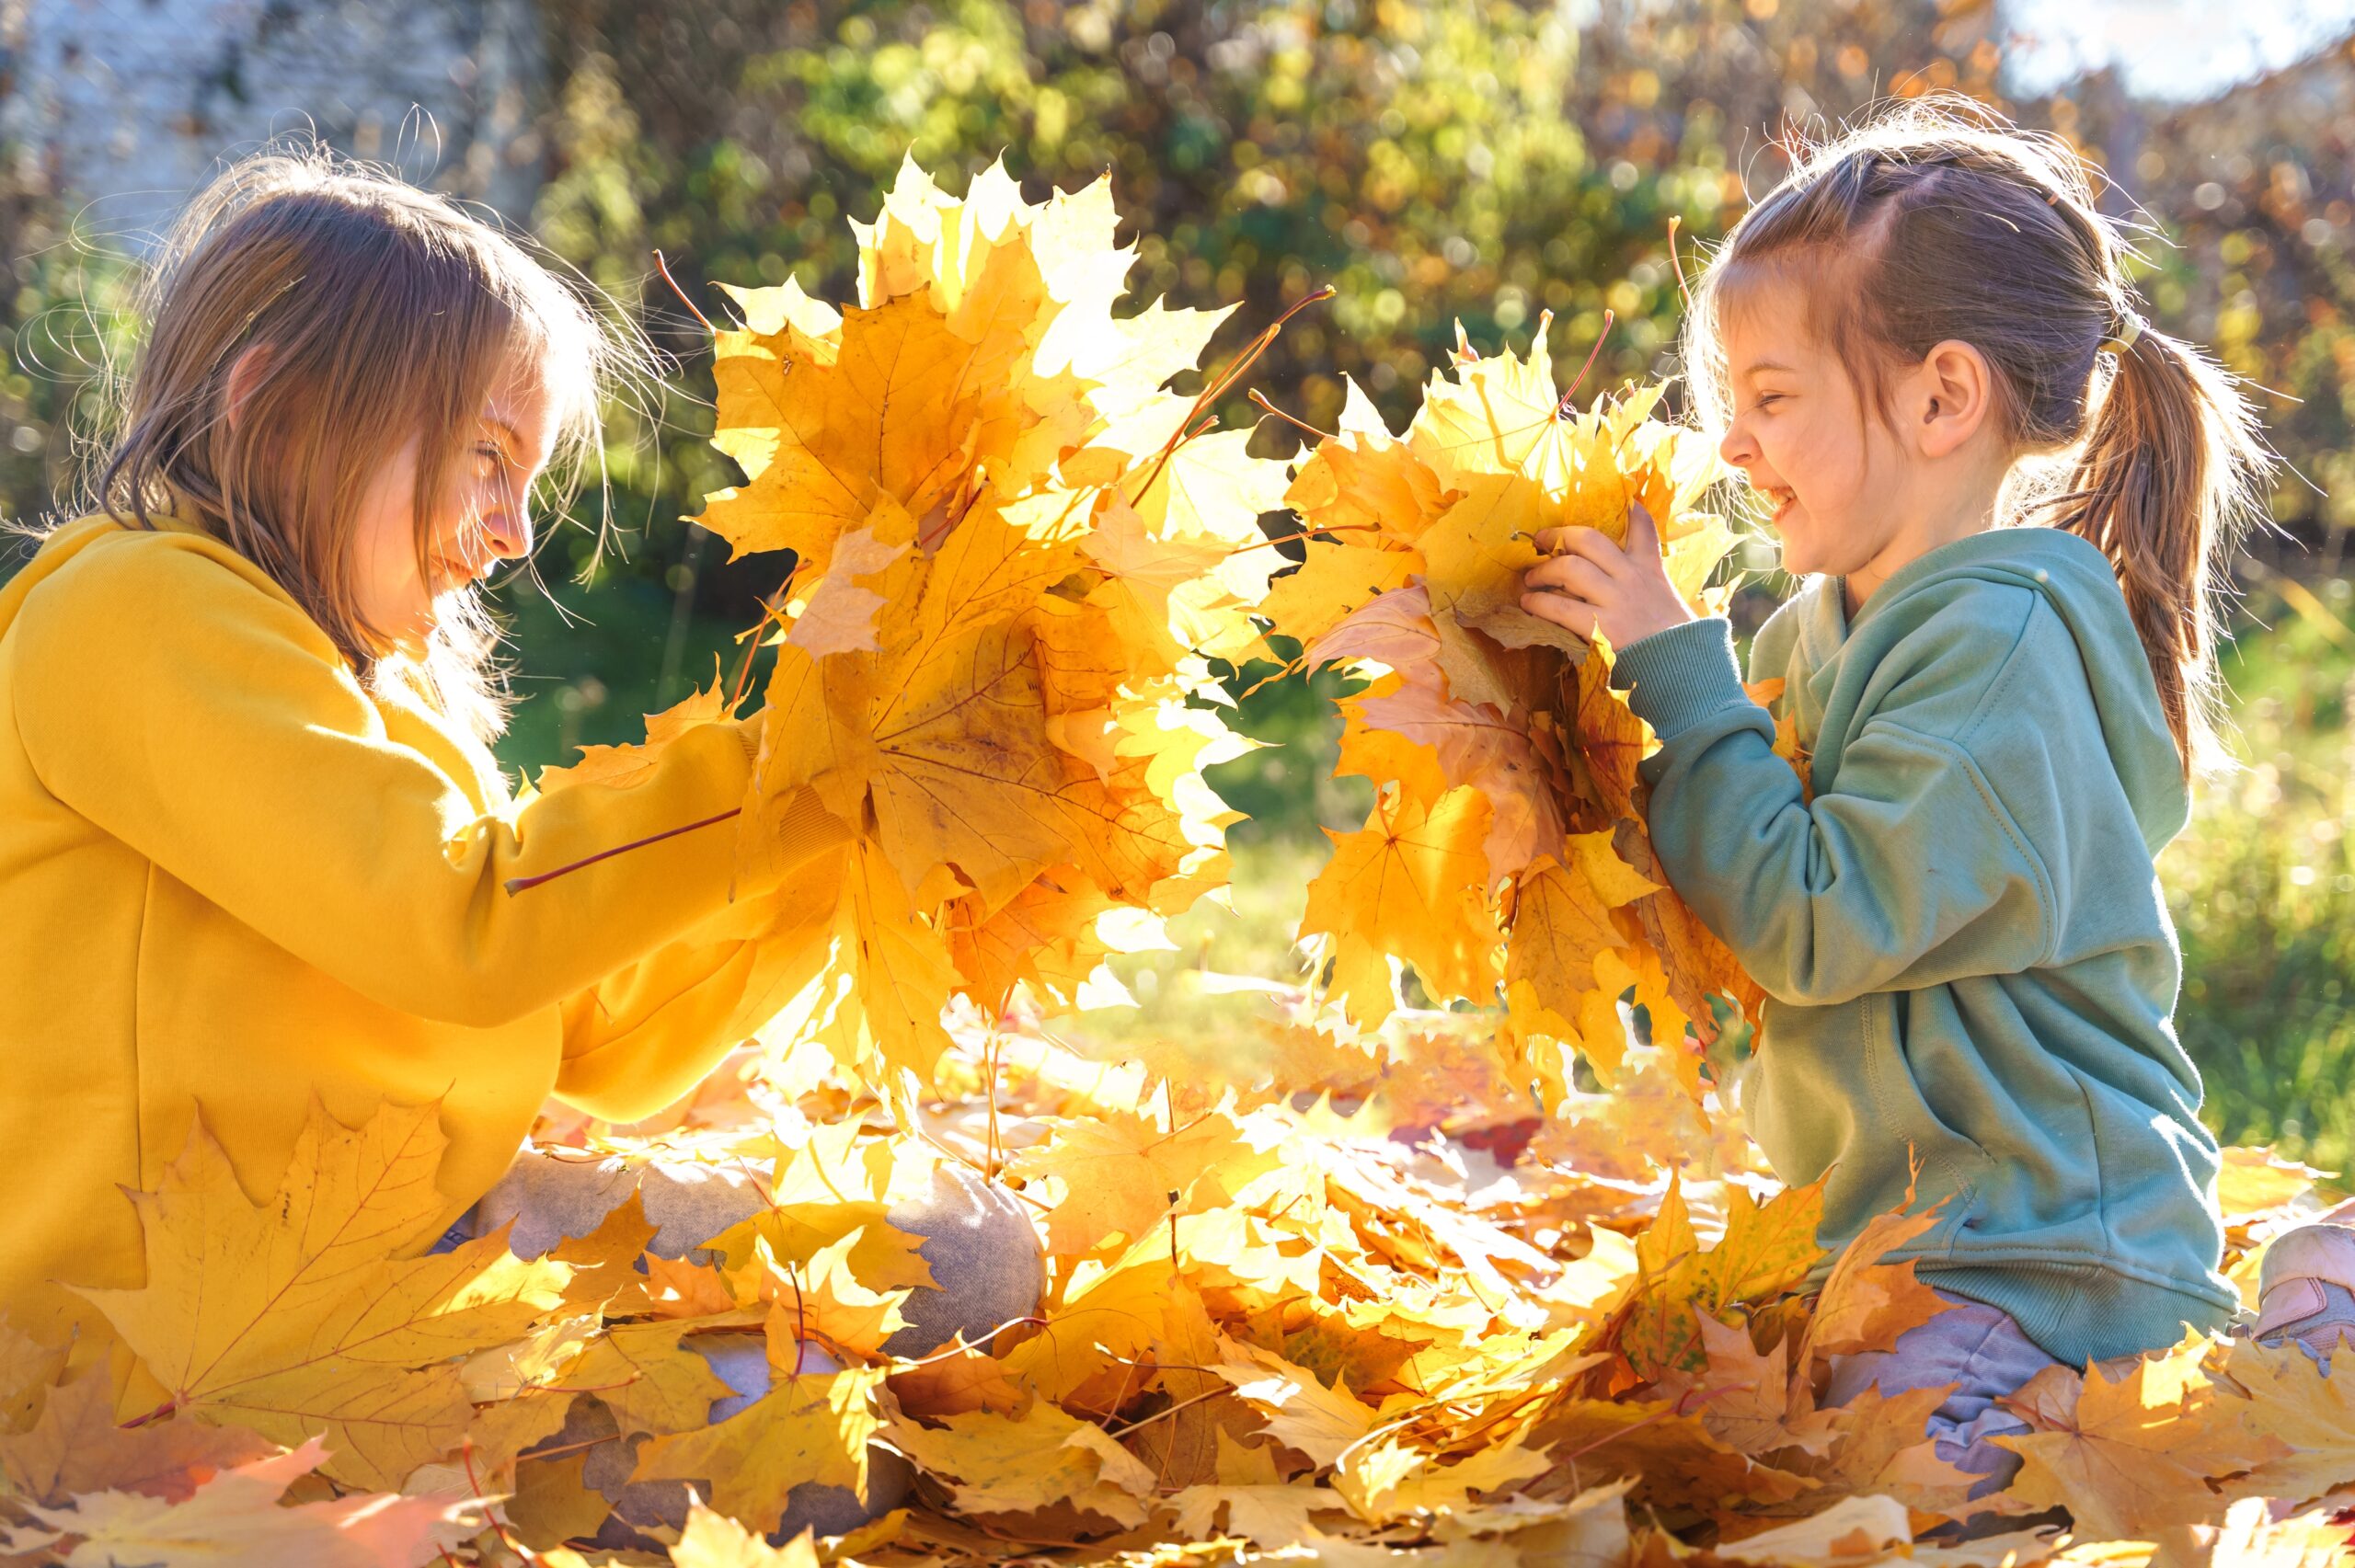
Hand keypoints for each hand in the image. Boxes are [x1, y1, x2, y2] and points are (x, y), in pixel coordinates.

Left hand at [1518, 501, 1697, 647]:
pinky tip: (1529, 604)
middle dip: (1558, 535)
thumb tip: (1614, 576)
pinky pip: (1562, 609)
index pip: (1643, 528)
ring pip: (1570, 568)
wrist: (1684, 669)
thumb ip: (1646, 581)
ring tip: (1531, 579)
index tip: (1618, 502)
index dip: (1630, 511)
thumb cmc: (1673, 638)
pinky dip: (1539, 603)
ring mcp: (1617, 600)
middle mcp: (1631, 576)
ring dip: (1543, 571)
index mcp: (1649, 568)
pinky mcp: (1603, 628)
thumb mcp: (1666, 598)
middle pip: (1588, 540)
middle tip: (1541, 541)